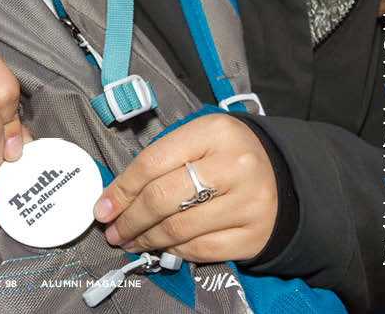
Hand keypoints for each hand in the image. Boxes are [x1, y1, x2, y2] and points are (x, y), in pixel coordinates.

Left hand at [93, 114, 277, 262]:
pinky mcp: (253, 234)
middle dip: (130, 219)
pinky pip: (201, 250)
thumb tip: (116, 196)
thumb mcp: (200, 139)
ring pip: (179, 229)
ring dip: (146, 239)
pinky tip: (163, 247)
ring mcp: (247, 202)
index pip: (154, 161)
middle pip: (163, 198)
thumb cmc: (228, 155)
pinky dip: (174, 252)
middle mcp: (234, 165)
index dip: (122, 189)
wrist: (281, 175)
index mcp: (215, 131)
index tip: (103, 207)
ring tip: (131, 241)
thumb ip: (162, 159)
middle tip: (114, 230)